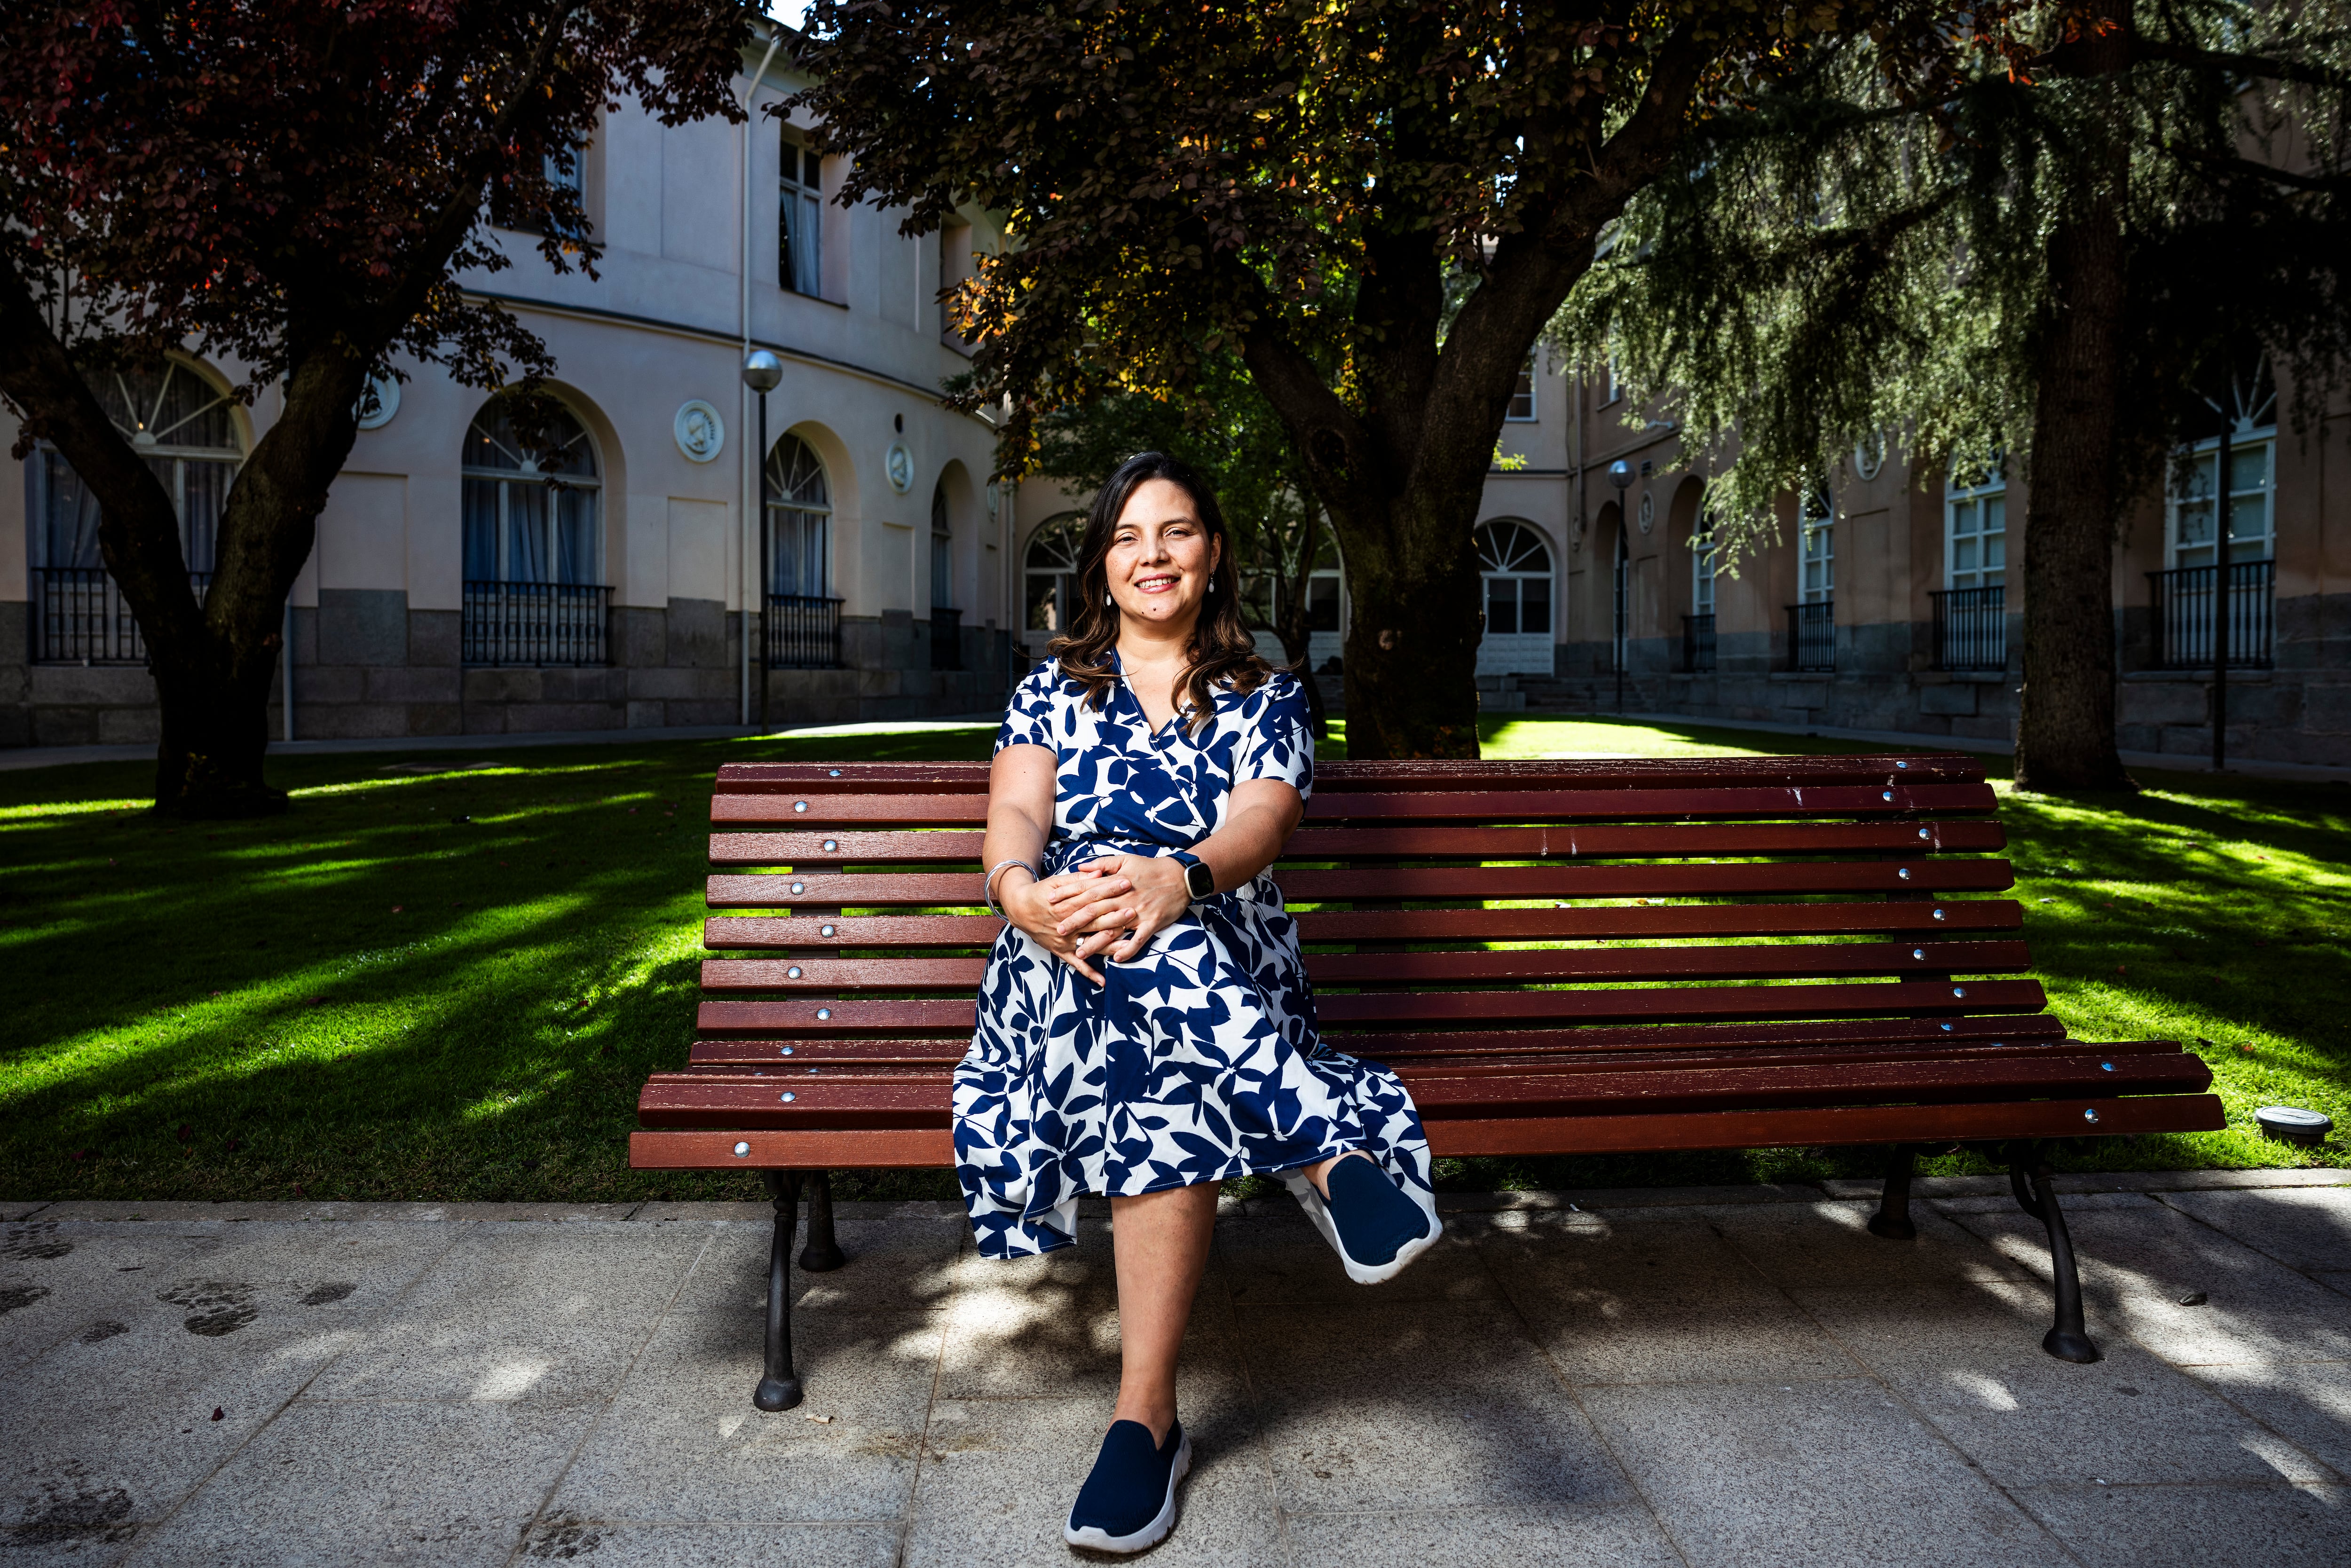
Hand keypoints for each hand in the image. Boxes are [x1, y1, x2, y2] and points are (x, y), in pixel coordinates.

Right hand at [999, 862, 1126, 983]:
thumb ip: (1079, 879)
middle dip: (1114, 916)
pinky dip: (1089, 973)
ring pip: (1089, 943)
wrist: (1019, 909)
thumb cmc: (1041, 893)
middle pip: (1093, 920)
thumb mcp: (1056, 882)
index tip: (1127, 883)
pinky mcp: (1061, 951)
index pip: (1091, 896)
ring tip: (1128, 944)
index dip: (1109, 889)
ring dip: (1108, 944)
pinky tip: (1103, 981)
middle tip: (1133, 911)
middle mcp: (1066, 923)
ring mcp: (1064, 940)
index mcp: (1065, 904)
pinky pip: (1076, 964)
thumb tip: (1100, 872)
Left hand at [1050, 852, 1189, 966]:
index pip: (1087, 889)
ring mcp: (1139, 912)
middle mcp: (1125, 898)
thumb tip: (1080, 867)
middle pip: (1096, 910)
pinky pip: (1139, 939)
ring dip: (1097, 942)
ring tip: (1081, 952)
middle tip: (1058, 930)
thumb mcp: (1126, 860)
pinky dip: (1129, 949)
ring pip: (1114, 928)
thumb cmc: (1152, 868)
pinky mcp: (1153, 923)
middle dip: (1076, 921)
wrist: (1182, 876)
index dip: (1068, 895)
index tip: (1051, 901)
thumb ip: (1102, 863)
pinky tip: (1117, 959)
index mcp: (1116, 882)